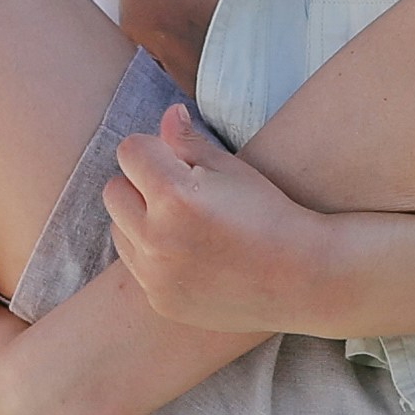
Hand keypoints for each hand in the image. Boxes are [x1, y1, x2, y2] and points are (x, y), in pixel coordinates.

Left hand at [98, 104, 354, 339]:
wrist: (300, 278)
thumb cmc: (270, 213)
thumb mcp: (232, 169)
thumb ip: (188, 141)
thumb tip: (167, 114)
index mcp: (174, 195)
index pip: (130, 151)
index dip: (154, 149)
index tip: (179, 159)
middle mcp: (156, 237)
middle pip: (113, 191)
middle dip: (140, 183)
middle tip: (179, 190)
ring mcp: (155, 275)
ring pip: (118, 229)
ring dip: (139, 219)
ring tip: (182, 223)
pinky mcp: (159, 299)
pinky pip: (135, 265)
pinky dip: (151, 254)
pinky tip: (190, 253)